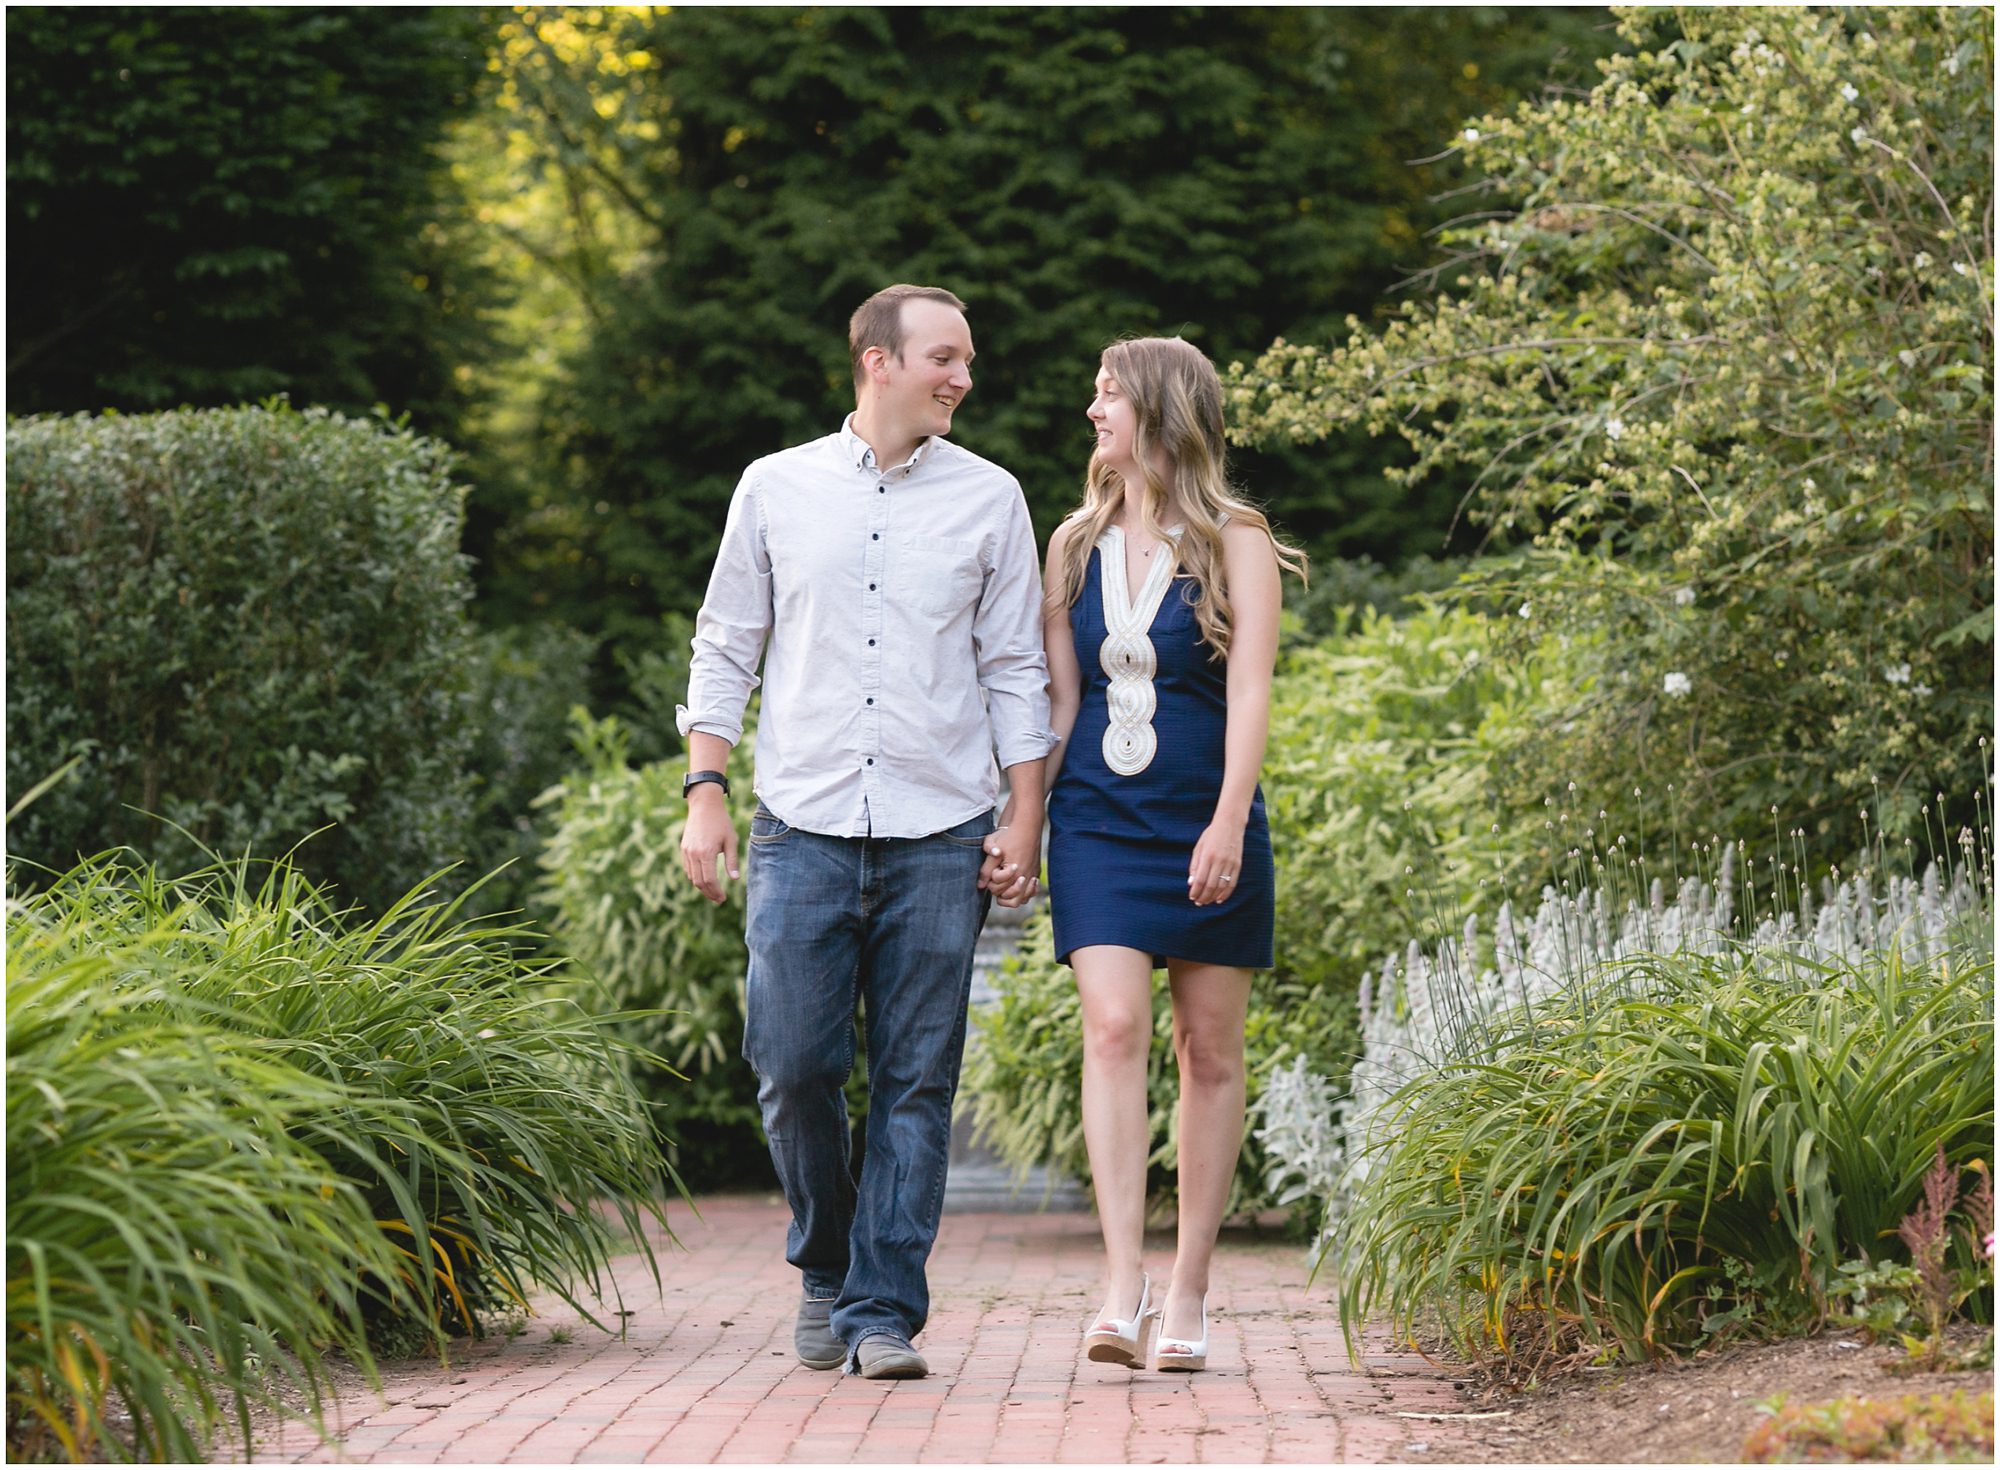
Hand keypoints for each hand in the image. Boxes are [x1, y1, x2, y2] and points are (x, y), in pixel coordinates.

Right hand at [679, 788, 739, 903]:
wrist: (704, 805)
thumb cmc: (721, 821)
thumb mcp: (731, 840)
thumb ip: (732, 861)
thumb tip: (735, 879)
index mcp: (706, 853)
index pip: (710, 880)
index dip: (716, 892)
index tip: (723, 899)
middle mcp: (694, 854)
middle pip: (699, 882)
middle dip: (709, 893)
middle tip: (719, 900)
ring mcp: (686, 851)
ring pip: (692, 877)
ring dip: (702, 887)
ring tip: (713, 892)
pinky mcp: (684, 848)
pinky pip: (688, 868)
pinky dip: (695, 877)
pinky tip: (705, 880)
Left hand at [979, 812, 1042, 907]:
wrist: (1027, 825)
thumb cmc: (1009, 835)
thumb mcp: (993, 849)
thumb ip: (986, 869)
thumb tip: (980, 885)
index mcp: (1014, 871)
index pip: (997, 889)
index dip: (991, 881)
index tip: (993, 869)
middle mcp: (1025, 876)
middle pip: (1009, 898)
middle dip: (999, 890)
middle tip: (996, 878)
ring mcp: (1032, 875)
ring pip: (1021, 899)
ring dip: (1011, 897)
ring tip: (1004, 888)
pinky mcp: (1036, 873)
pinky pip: (1031, 893)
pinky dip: (1024, 894)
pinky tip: (1016, 886)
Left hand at [1187, 818, 1244, 906]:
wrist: (1230, 824)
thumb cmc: (1211, 835)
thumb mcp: (1198, 847)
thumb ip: (1194, 865)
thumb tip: (1191, 883)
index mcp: (1207, 856)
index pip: (1200, 879)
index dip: (1196, 891)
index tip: (1192, 897)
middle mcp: (1219, 860)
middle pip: (1211, 885)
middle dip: (1203, 897)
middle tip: (1198, 902)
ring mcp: (1230, 863)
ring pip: (1221, 886)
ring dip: (1213, 897)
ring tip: (1207, 901)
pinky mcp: (1238, 864)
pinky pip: (1232, 883)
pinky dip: (1226, 893)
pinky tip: (1219, 899)